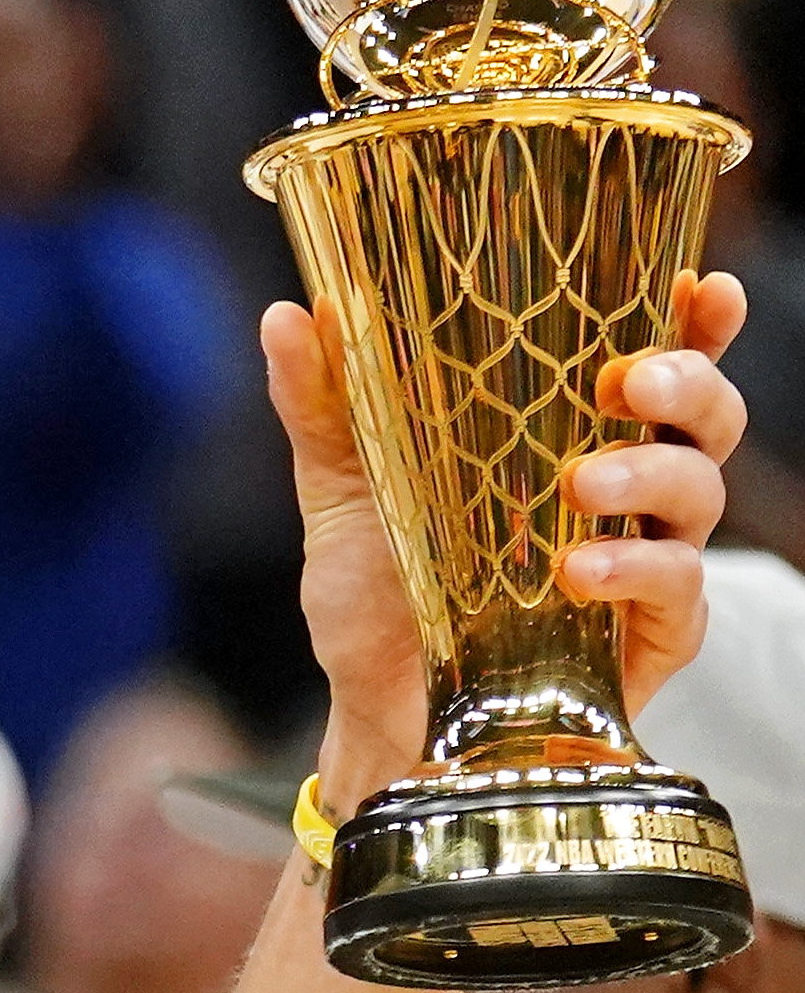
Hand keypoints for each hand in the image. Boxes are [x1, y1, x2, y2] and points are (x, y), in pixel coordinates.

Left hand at [263, 270, 747, 812]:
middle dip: (689, 383)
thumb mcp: (341, 487)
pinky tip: (580, 572)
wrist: (374, 709)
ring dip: (651, 474)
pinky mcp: (649, 633)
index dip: (694, 320)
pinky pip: (676, 587)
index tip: (704, 283)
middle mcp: (622, 487)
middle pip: (703, 414)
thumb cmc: (375, 591)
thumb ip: (324, 402)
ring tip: (581, 485)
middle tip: (632, 380)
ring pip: (699, 490)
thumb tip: (289, 313)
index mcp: (566, 435)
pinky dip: (635, 570)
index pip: (652, 359)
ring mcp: (643, 557)